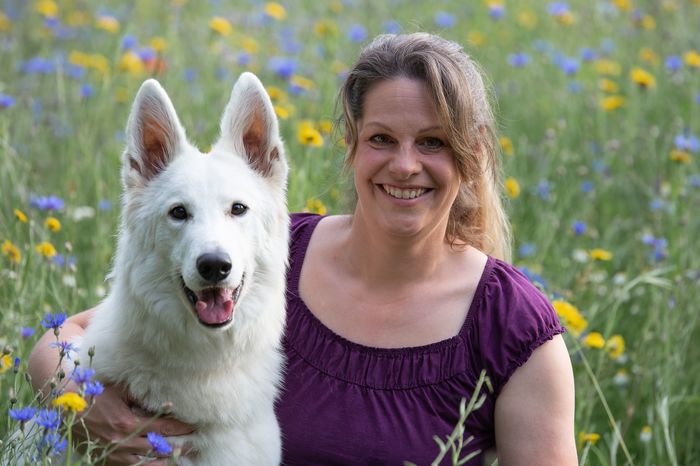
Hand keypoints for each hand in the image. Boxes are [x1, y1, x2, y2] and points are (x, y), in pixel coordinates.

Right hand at [72, 383, 194, 464]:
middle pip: (157, 448)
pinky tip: (156, 465)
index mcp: (127, 423)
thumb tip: (164, 398)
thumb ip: (141, 395)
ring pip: (145, 463)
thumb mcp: (120, 391)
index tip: (193, 427)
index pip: (162, 427)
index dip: (180, 428)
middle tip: (192, 446)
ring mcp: (114, 454)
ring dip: (163, 461)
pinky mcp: (106, 460)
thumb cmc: (95, 395)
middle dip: (177, 446)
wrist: (68, 409)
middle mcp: (122, 442)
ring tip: (178, 458)